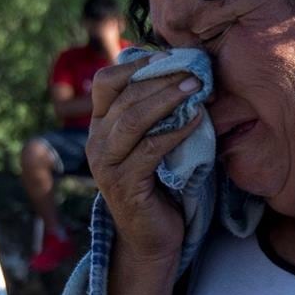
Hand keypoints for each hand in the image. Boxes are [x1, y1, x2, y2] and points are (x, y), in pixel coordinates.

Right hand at [85, 61, 204, 265]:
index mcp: (100, 125)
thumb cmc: (160, 185)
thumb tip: (185, 74)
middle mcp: (96, 141)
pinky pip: (150, 149)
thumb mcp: (154, 143)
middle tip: (196, 70)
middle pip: (123, 96)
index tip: (172, 56)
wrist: (151, 238)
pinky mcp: (124, 184)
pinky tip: (197, 120)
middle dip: (161, 78)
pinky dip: (175, 130)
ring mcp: (106, 164)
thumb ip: (157, 114)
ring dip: (167, 98)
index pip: (107, 82)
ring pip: (133, 118)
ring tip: (198, 87)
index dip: (138, 65)